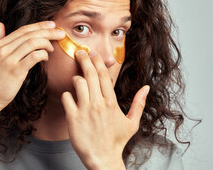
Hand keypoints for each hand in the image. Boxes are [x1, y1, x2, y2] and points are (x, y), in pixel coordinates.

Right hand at [0, 21, 64, 115]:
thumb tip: (0, 25)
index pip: (23, 30)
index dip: (39, 26)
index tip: (51, 24)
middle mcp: (3, 49)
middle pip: (30, 34)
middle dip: (47, 31)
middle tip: (60, 33)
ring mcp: (9, 60)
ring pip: (33, 43)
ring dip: (46, 43)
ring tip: (53, 48)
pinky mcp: (15, 71)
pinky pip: (34, 56)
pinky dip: (43, 54)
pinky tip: (46, 58)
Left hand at [61, 50, 149, 169]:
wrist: (102, 159)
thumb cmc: (116, 141)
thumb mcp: (132, 123)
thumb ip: (139, 103)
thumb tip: (146, 88)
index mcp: (111, 102)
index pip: (103, 75)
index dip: (97, 61)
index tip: (93, 53)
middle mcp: (98, 103)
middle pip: (90, 74)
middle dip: (84, 59)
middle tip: (80, 52)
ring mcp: (85, 110)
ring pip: (78, 83)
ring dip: (76, 78)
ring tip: (76, 79)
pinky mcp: (73, 118)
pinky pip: (66, 98)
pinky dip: (66, 95)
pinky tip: (70, 98)